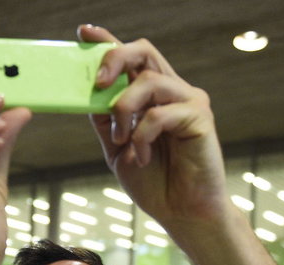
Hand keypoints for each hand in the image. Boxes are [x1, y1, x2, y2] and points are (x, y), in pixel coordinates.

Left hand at [79, 24, 233, 236]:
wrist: (181, 212)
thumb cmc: (154, 180)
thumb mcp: (117, 148)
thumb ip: (105, 121)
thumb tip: (86, 94)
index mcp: (151, 96)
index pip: (130, 58)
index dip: (107, 41)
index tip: (83, 32)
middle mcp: (171, 91)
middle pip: (143, 52)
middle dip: (114, 59)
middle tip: (97, 83)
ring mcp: (188, 102)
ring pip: (149, 81)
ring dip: (124, 110)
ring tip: (121, 142)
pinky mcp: (200, 118)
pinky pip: (160, 113)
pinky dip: (142, 135)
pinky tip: (143, 156)